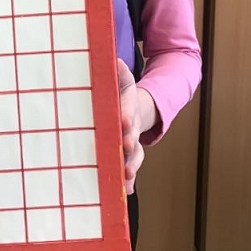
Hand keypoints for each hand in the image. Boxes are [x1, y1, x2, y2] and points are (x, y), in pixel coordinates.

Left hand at [117, 59, 155, 194]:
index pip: (128, 111)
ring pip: (134, 156)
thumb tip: (115, 59)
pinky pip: (129, 169)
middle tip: (126, 148)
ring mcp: (131, 144)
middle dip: (130, 144)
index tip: (124, 121)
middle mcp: (132, 128)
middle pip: (133, 137)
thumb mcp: (122, 80)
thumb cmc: (121, 95)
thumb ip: (120, 72)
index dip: (127, 116)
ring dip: (131, 166)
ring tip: (127, 175)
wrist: (135, 110)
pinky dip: (128, 180)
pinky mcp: (127, 156)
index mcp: (128, 108)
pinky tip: (125, 191)